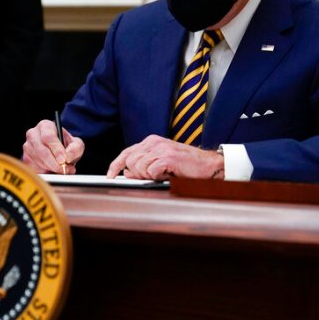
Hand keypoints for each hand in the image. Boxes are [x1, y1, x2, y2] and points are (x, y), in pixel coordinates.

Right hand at [22, 119, 84, 173]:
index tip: (64, 160)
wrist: (58, 151)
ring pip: (38, 162)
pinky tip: (52, 170)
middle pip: (42, 151)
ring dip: (51, 169)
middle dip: (54, 163)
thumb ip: (75, 149)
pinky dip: (45, 172)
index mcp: (45, 126)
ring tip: (62, 169)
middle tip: (64, 169)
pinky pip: (34, 169)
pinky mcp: (25, 159)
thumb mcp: (76, 144)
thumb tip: (68, 158)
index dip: (56, 150)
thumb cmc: (66, 145)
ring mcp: (27, 147)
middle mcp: (33, 134)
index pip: (48, 137)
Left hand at [106, 135, 224, 179]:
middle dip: (138, 174)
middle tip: (153, 176)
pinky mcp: (168, 157)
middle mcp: (154, 142)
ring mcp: (161, 149)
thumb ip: (143, 167)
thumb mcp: (161, 164)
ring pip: (139, 167)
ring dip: (149, 176)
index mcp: (151, 142)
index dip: (116, 165)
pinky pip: (151, 172)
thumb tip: (127, 173)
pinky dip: (157, 177)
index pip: (127, 152)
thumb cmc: (187, 165)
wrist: (208, 165)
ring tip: (162, 175)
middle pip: (130, 162)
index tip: (110, 176)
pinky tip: (167, 174)